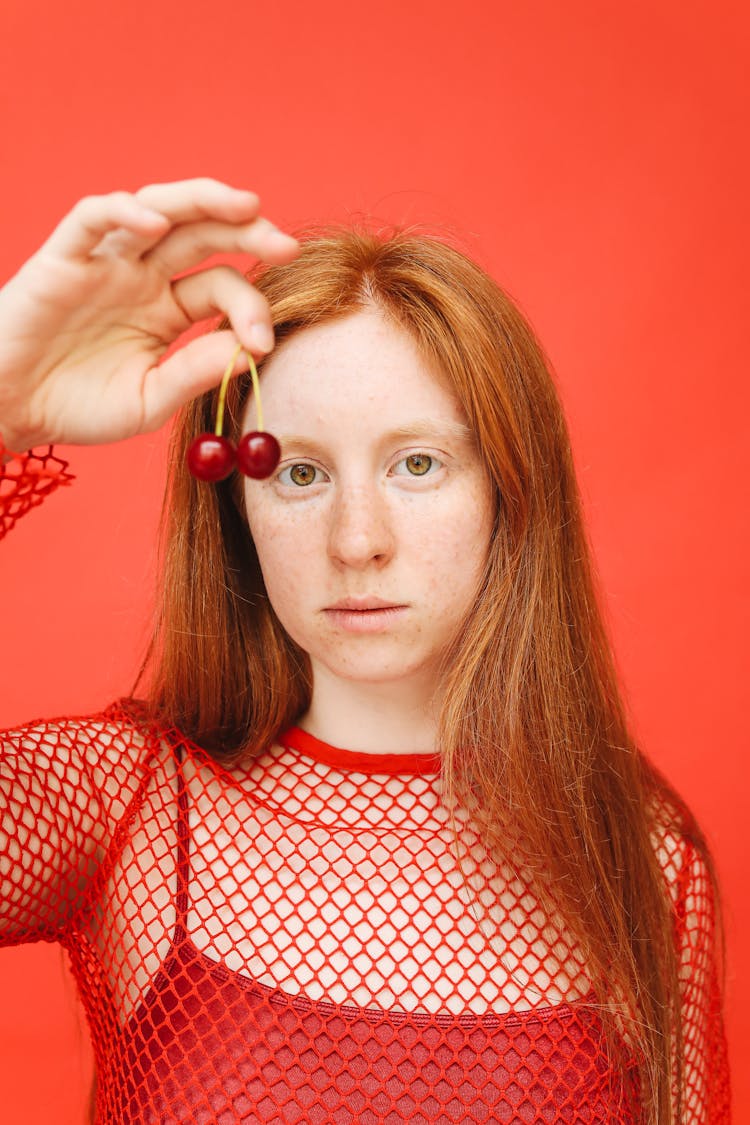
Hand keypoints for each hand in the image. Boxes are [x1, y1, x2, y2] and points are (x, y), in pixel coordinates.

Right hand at [0, 178, 299, 451]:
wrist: (10, 410)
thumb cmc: (78, 406)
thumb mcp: (149, 400)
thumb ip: (195, 372)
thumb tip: (250, 350)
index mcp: (168, 308)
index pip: (221, 288)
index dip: (250, 307)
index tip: (265, 341)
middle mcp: (142, 275)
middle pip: (203, 234)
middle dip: (247, 231)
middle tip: (285, 241)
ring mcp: (105, 262)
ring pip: (157, 209)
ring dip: (202, 200)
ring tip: (244, 205)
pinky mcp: (63, 258)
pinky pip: (92, 219)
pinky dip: (123, 212)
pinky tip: (156, 222)